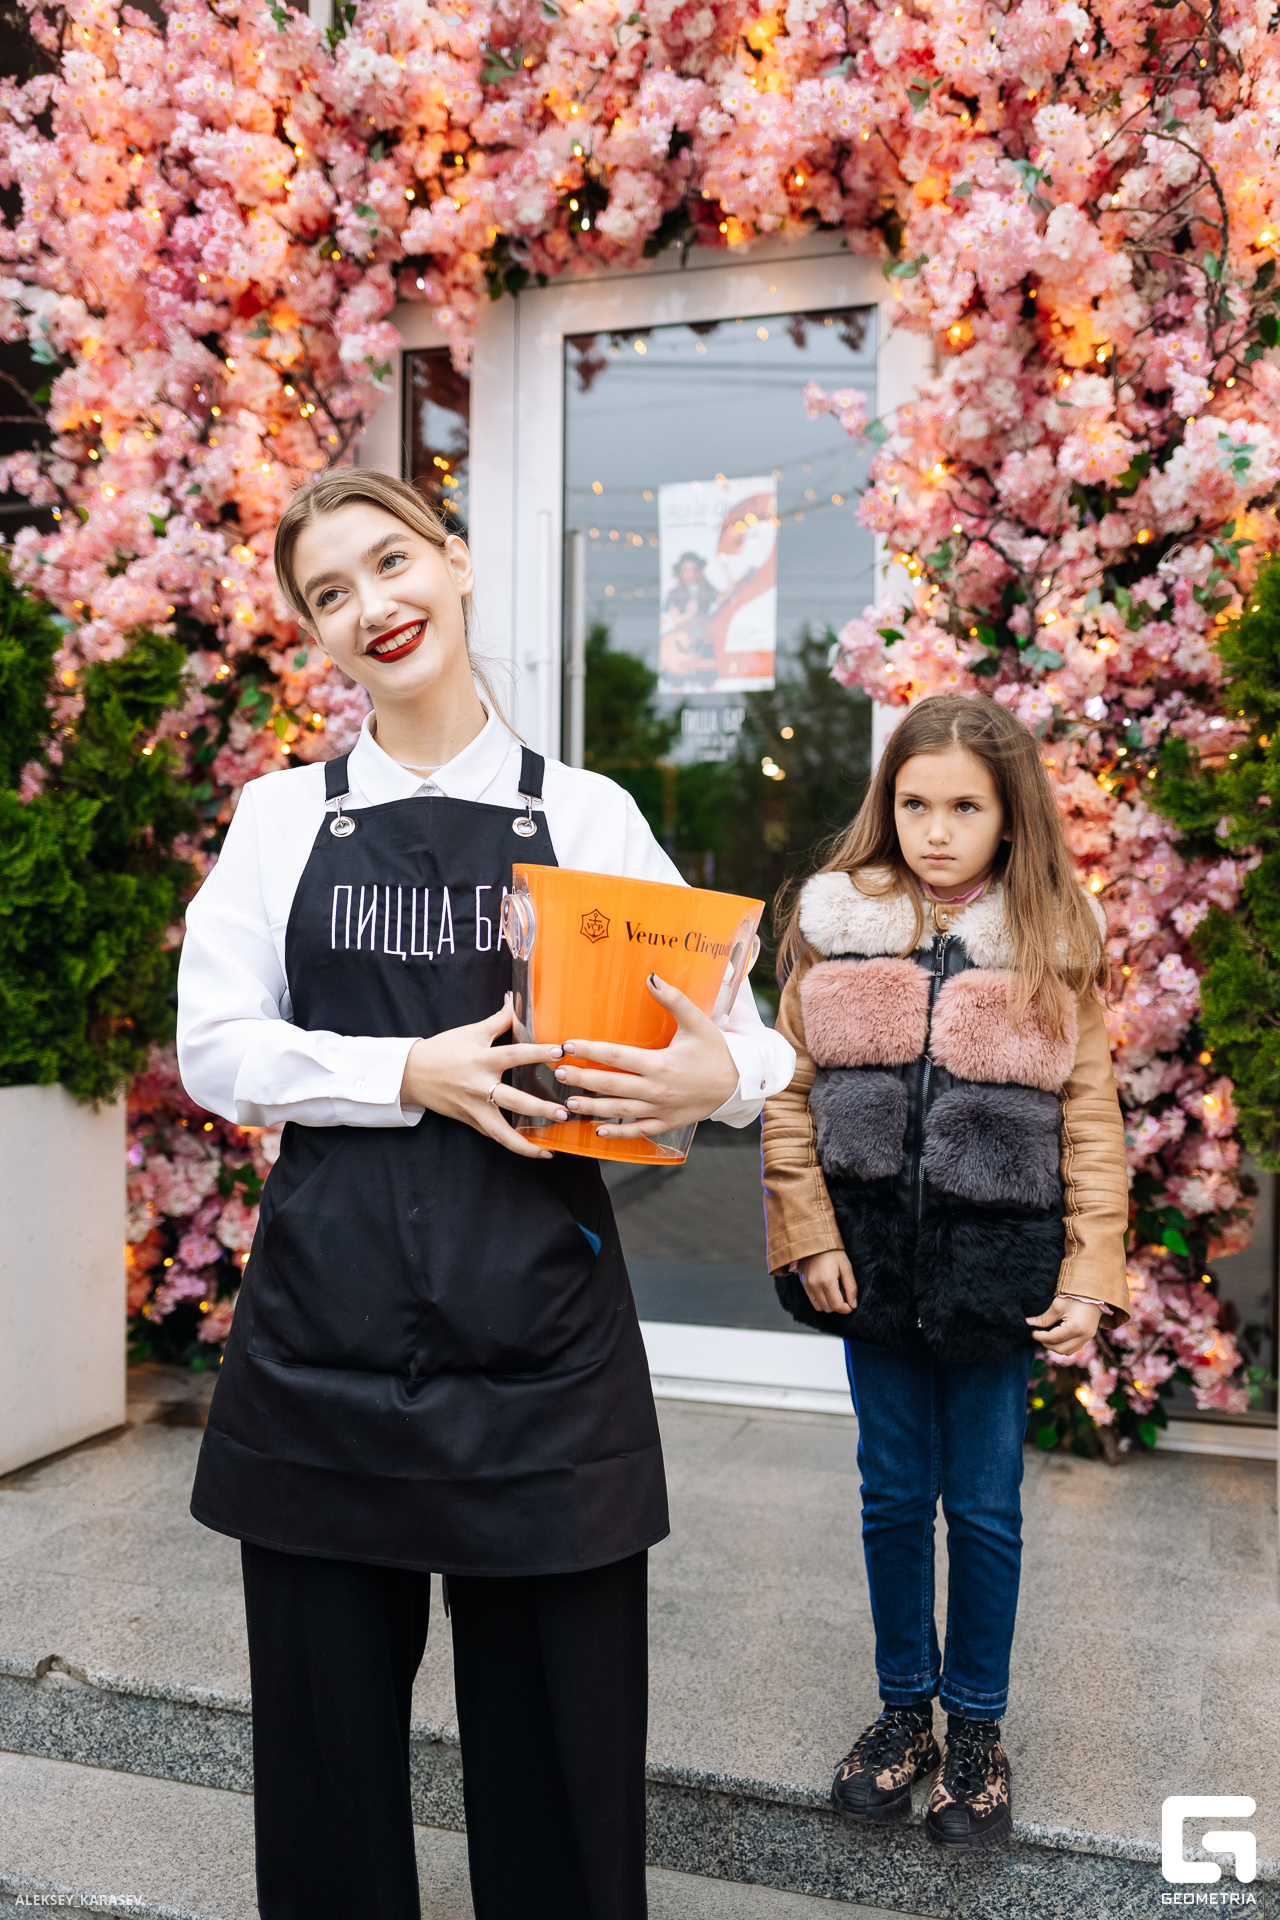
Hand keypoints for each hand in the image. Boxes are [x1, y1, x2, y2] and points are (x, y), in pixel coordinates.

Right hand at [399, 995, 569, 1159]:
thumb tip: (516, 1000)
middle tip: (564, 1112)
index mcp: (481, 1060)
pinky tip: (532, 1150)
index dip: (537, 1053)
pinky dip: (512, 1143)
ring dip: (525, 1143)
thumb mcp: (471, 1032)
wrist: (412, 1074)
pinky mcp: (470, 1121)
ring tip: (548, 1148)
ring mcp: (474, 1108)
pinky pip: (493, 1135)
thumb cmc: (442, 1051)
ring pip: (501, 1132)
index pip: (513, 1055)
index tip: (559, 1052)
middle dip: (540, 1108)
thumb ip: (498, 1020)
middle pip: (513, 1101)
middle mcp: (479, 1087)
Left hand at [555, 974, 738, 1138]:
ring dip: (592, 1107)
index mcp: (660, 1063)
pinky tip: (599, 1130)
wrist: (738, 1084)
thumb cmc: (716, 1051)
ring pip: (620, 1110)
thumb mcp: (698, 1022)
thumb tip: (652, 977)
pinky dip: (618, 1132)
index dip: (590, 1050)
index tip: (568, 1046)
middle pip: (611, 1085)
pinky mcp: (667, 1123)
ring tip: (568, 1103)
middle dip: (581, 1079)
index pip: (616, 1056)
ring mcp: (661, 1109)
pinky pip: (639, 1130)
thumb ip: (674, 1000)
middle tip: (557, 1073)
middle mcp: (657, 1089)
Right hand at [795, 1248, 856, 1314]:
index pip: (837, 1306)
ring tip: (835, 1290)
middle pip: (829, 1309)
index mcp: (827, 1281)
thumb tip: (854, 1305)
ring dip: (829, 1304)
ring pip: (820, 1307)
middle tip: (843, 1292)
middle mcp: (815, 1286)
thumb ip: (851, 1287)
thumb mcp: (846, 1266)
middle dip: (839, 1305)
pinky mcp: (803, 1284)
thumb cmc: (832, 1252)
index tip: (852, 1304)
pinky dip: (821, 1300)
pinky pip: (813, 1301)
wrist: (814, 1240)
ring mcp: (807, 1286)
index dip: (847, 1308)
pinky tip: (826, 1289)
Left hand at [1026, 1296, 1101, 1357]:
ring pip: (1068, 1351)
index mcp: (1075, 1328)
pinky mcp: (1089, 1336)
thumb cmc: (1074, 1296)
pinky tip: (1057, 1336)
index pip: (1053, 1339)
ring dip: (1055, 1346)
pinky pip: (1074, 1347)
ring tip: (1047, 1336)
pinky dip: (1064, 1345)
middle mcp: (1083, 1336)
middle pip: (1060, 1349)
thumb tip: (1030, 1323)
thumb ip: (1044, 1318)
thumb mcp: (1057, 1306)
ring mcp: (1088, 1338)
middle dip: (1047, 1344)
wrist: (1093, 1293)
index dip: (1040, 1337)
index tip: (1032, 1332)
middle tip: (1038, 1335)